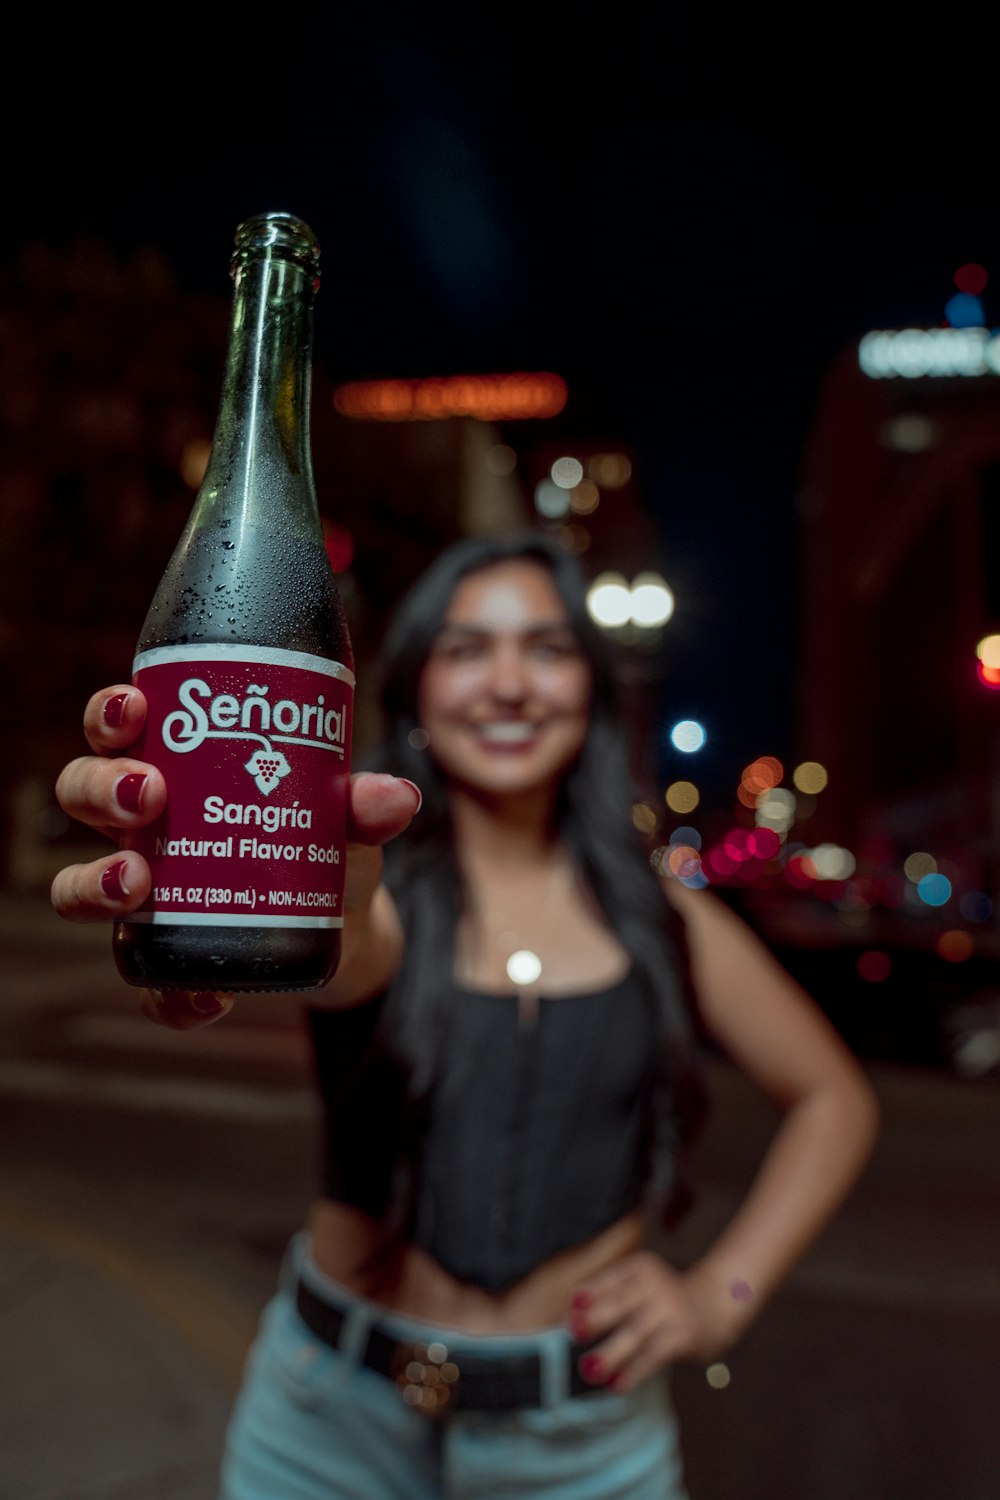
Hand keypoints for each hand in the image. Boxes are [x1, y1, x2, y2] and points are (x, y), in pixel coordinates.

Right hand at [49, 685, 421, 1025]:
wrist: (342, 923)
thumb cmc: (322, 842)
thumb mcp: (347, 817)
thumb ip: (367, 805)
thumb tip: (397, 797)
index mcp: (177, 768)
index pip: (119, 728)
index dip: (111, 713)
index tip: (135, 708)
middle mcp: (144, 827)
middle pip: (83, 792)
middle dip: (101, 787)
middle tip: (149, 794)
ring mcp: (145, 894)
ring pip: (77, 883)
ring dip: (93, 881)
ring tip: (135, 881)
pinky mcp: (168, 957)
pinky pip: (145, 982)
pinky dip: (167, 995)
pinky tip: (207, 998)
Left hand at [568, 1251, 745, 1391]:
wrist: (718, 1304)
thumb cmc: (666, 1300)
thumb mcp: (643, 1286)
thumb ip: (614, 1298)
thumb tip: (574, 1321)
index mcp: (641, 1267)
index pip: (610, 1280)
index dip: (588, 1295)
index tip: (570, 1311)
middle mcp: (656, 1283)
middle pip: (619, 1303)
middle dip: (595, 1319)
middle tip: (573, 1334)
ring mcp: (671, 1308)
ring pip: (634, 1334)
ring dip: (610, 1354)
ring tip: (590, 1370)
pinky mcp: (683, 1334)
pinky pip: (653, 1356)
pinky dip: (634, 1372)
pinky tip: (618, 1384)